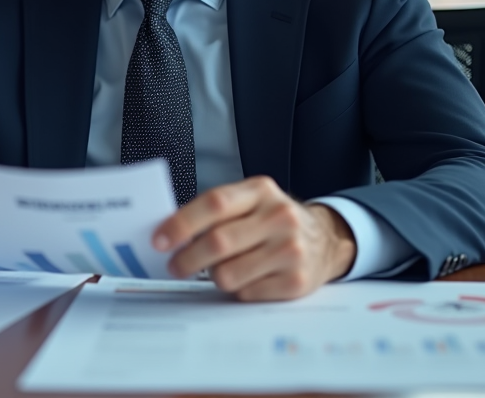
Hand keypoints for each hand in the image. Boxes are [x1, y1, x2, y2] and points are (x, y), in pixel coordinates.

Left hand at [152, 176, 355, 300]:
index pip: (214, 203)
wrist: (325, 240)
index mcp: (261, 191)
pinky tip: (247, 279)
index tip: (159, 240)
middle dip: (187, 259)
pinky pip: (247, 294)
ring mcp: (291, 250)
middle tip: (174, 266)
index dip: (181, 223)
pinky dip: (238, 291)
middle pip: (218, 242)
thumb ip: (216, 212)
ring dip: (214, 277)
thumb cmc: (273, 222)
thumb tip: (169, 234)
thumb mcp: (251, 202)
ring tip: (219, 270)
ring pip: (228, 274)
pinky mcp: (297, 281)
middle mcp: (280, 217)